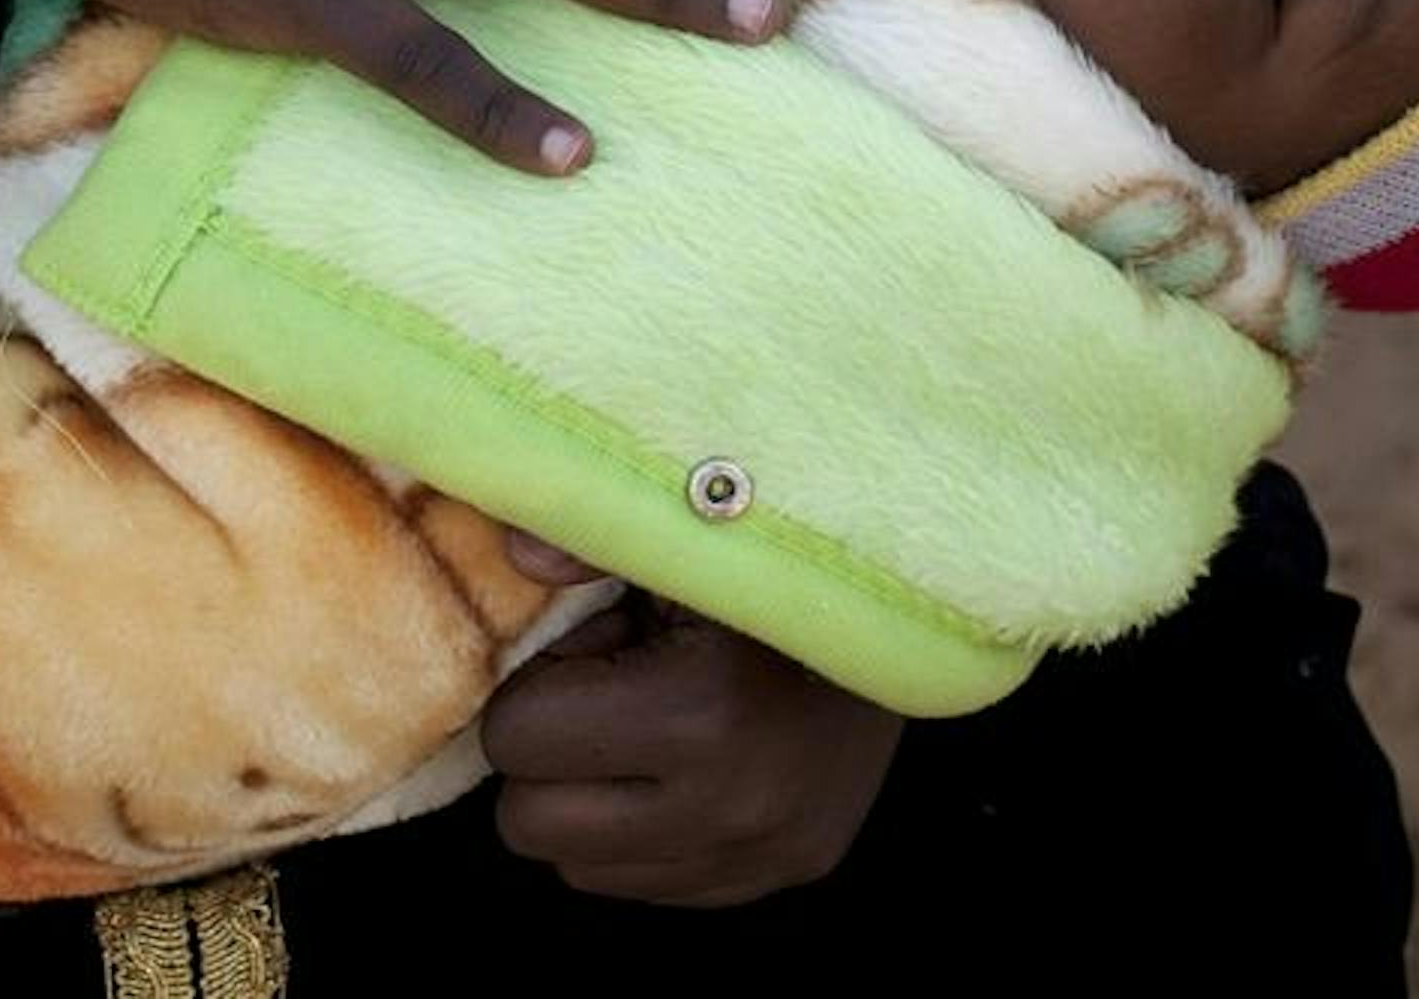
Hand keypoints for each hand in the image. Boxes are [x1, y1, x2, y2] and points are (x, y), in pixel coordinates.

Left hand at [481, 573, 904, 908]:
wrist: (908, 615)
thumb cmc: (770, 561)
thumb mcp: (684, 532)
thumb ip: (589, 534)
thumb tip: (510, 550)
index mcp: (699, 714)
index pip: (517, 739)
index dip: (539, 684)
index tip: (598, 644)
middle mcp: (734, 807)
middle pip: (533, 825)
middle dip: (548, 757)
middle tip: (607, 693)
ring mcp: (765, 854)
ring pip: (580, 870)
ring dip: (590, 802)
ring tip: (651, 726)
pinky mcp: (785, 874)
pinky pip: (647, 886)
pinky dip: (641, 834)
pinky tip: (685, 762)